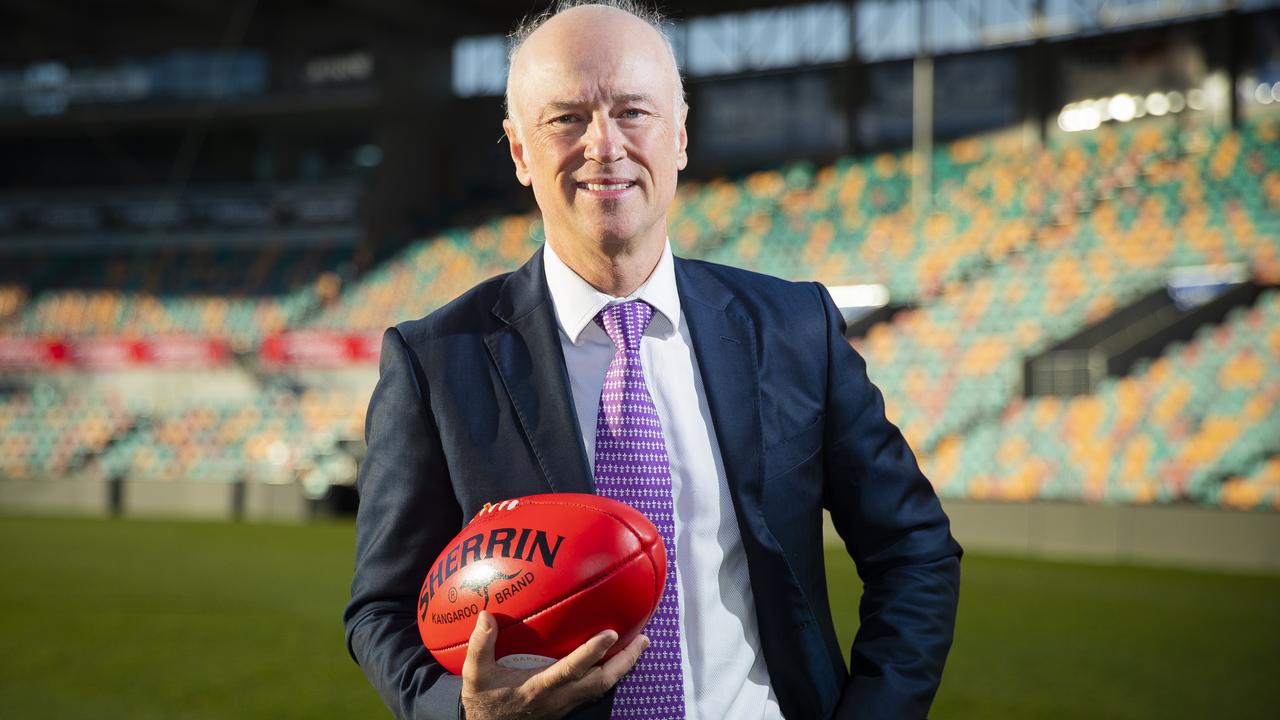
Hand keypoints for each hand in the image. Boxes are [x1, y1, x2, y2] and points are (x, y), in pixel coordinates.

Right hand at [460, 611, 647, 719]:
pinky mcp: (567, 706)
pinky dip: (610, 674)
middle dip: (624, 661)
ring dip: (623, 667)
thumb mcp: (475, 676)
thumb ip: (480, 646)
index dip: (591, 652)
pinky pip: (595, 690)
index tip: (610, 633)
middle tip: (643, 639)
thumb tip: (485, 615)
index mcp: (539, 688)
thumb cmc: (484, 702)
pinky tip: (616, 659)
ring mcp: (566, 705)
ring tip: (639, 645)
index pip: (570, 669)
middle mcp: (558, 698)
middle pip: (601, 682)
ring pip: (602, 687)